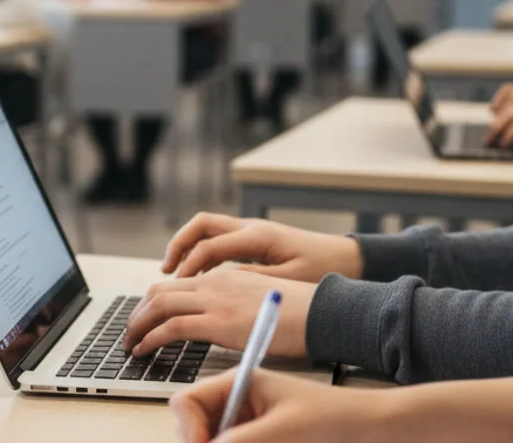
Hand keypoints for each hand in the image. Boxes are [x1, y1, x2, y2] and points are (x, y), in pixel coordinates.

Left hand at [122, 269, 314, 357]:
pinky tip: (144, 349)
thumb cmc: (300, 313)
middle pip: (160, 291)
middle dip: (139, 312)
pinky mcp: (218, 322)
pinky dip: (150, 338)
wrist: (322, 313)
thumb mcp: (259, 302)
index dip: (153, 300)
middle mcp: (215, 282)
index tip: (145, 316)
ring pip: (159, 305)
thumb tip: (220, 323)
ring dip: (138, 325)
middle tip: (130, 331)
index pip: (176, 284)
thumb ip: (235, 305)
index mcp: (225, 277)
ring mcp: (215, 300)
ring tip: (131, 343)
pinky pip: (171, 328)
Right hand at [163, 213, 362, 281]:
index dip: (189, 266)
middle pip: (201, 225)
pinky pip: (218, 238)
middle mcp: (250, 227)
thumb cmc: (322, 271)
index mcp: (257, 237)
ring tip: (174, 273)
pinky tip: (198, 274)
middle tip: (165, 272)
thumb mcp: (287, 281)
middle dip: (178, 245)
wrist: (347, 260)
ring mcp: (251, 230)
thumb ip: (252, 281)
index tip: (175, 287)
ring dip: (187, 246)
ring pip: (207, 228)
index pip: (210, 246)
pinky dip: (201, 252)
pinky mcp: (254, 239)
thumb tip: (218, 285)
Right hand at [171, 369, 378, 442]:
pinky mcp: (257, 439)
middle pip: (192, 428)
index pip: (187, 401)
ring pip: (212, 441)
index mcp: (237, 383)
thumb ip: (240, 440)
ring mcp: (245, 425)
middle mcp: (235, 404)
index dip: (189, 428)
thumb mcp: (284, 429)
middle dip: (202, 442)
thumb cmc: (334, 417)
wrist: (369, 429)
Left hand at [488, 98, 512, 146]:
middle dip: (495, 123)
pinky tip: (505, 144)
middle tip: (488, 135)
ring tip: (491, 141)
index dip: (500, 109)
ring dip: (496, 130)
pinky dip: (508, 136)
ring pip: (506, 117)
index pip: (512, 99)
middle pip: (506, 109)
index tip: (493, 118)